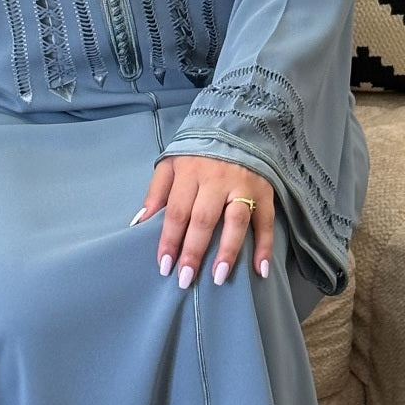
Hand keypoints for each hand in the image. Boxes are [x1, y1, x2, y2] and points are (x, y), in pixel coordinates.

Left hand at [132, 154, 274, 288]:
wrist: (239, 125)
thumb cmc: (198, 153)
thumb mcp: (170, 163)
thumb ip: (155, 192)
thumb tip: (139, 223)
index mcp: (189, 172)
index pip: (177, 211)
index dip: (169, 240)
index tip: (164, 266)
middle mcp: (216, 179)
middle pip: (203, 219)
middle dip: (193, 251)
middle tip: (186, 279)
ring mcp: (243, 185)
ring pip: (236, 220)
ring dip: (227, 250)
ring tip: (218, 277)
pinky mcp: (265, 192)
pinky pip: (265, 221)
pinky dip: (264, 246)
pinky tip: (259, 270)